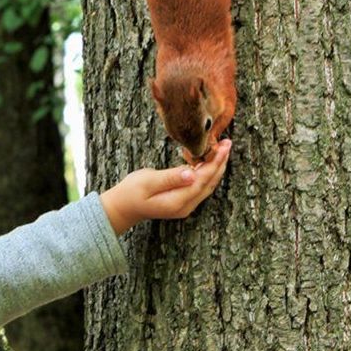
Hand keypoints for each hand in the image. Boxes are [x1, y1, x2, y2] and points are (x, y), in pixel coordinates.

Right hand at [100, 140, 230, 235]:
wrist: (123, 207)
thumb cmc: (131, 192)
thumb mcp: (147, 182)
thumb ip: (170, 178)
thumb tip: (190, 173)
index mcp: (177, 201)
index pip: (202, 180)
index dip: (215, 162)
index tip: (223, 146)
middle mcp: (186, 206)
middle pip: (209, 183)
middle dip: (220, 163)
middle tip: (227, 143)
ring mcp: (185, 205)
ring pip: (207, 185)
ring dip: (216, 167)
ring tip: (222, 149)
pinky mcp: (183, 201)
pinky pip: (200, 186)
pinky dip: (207, 172)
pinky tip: (208, 161)